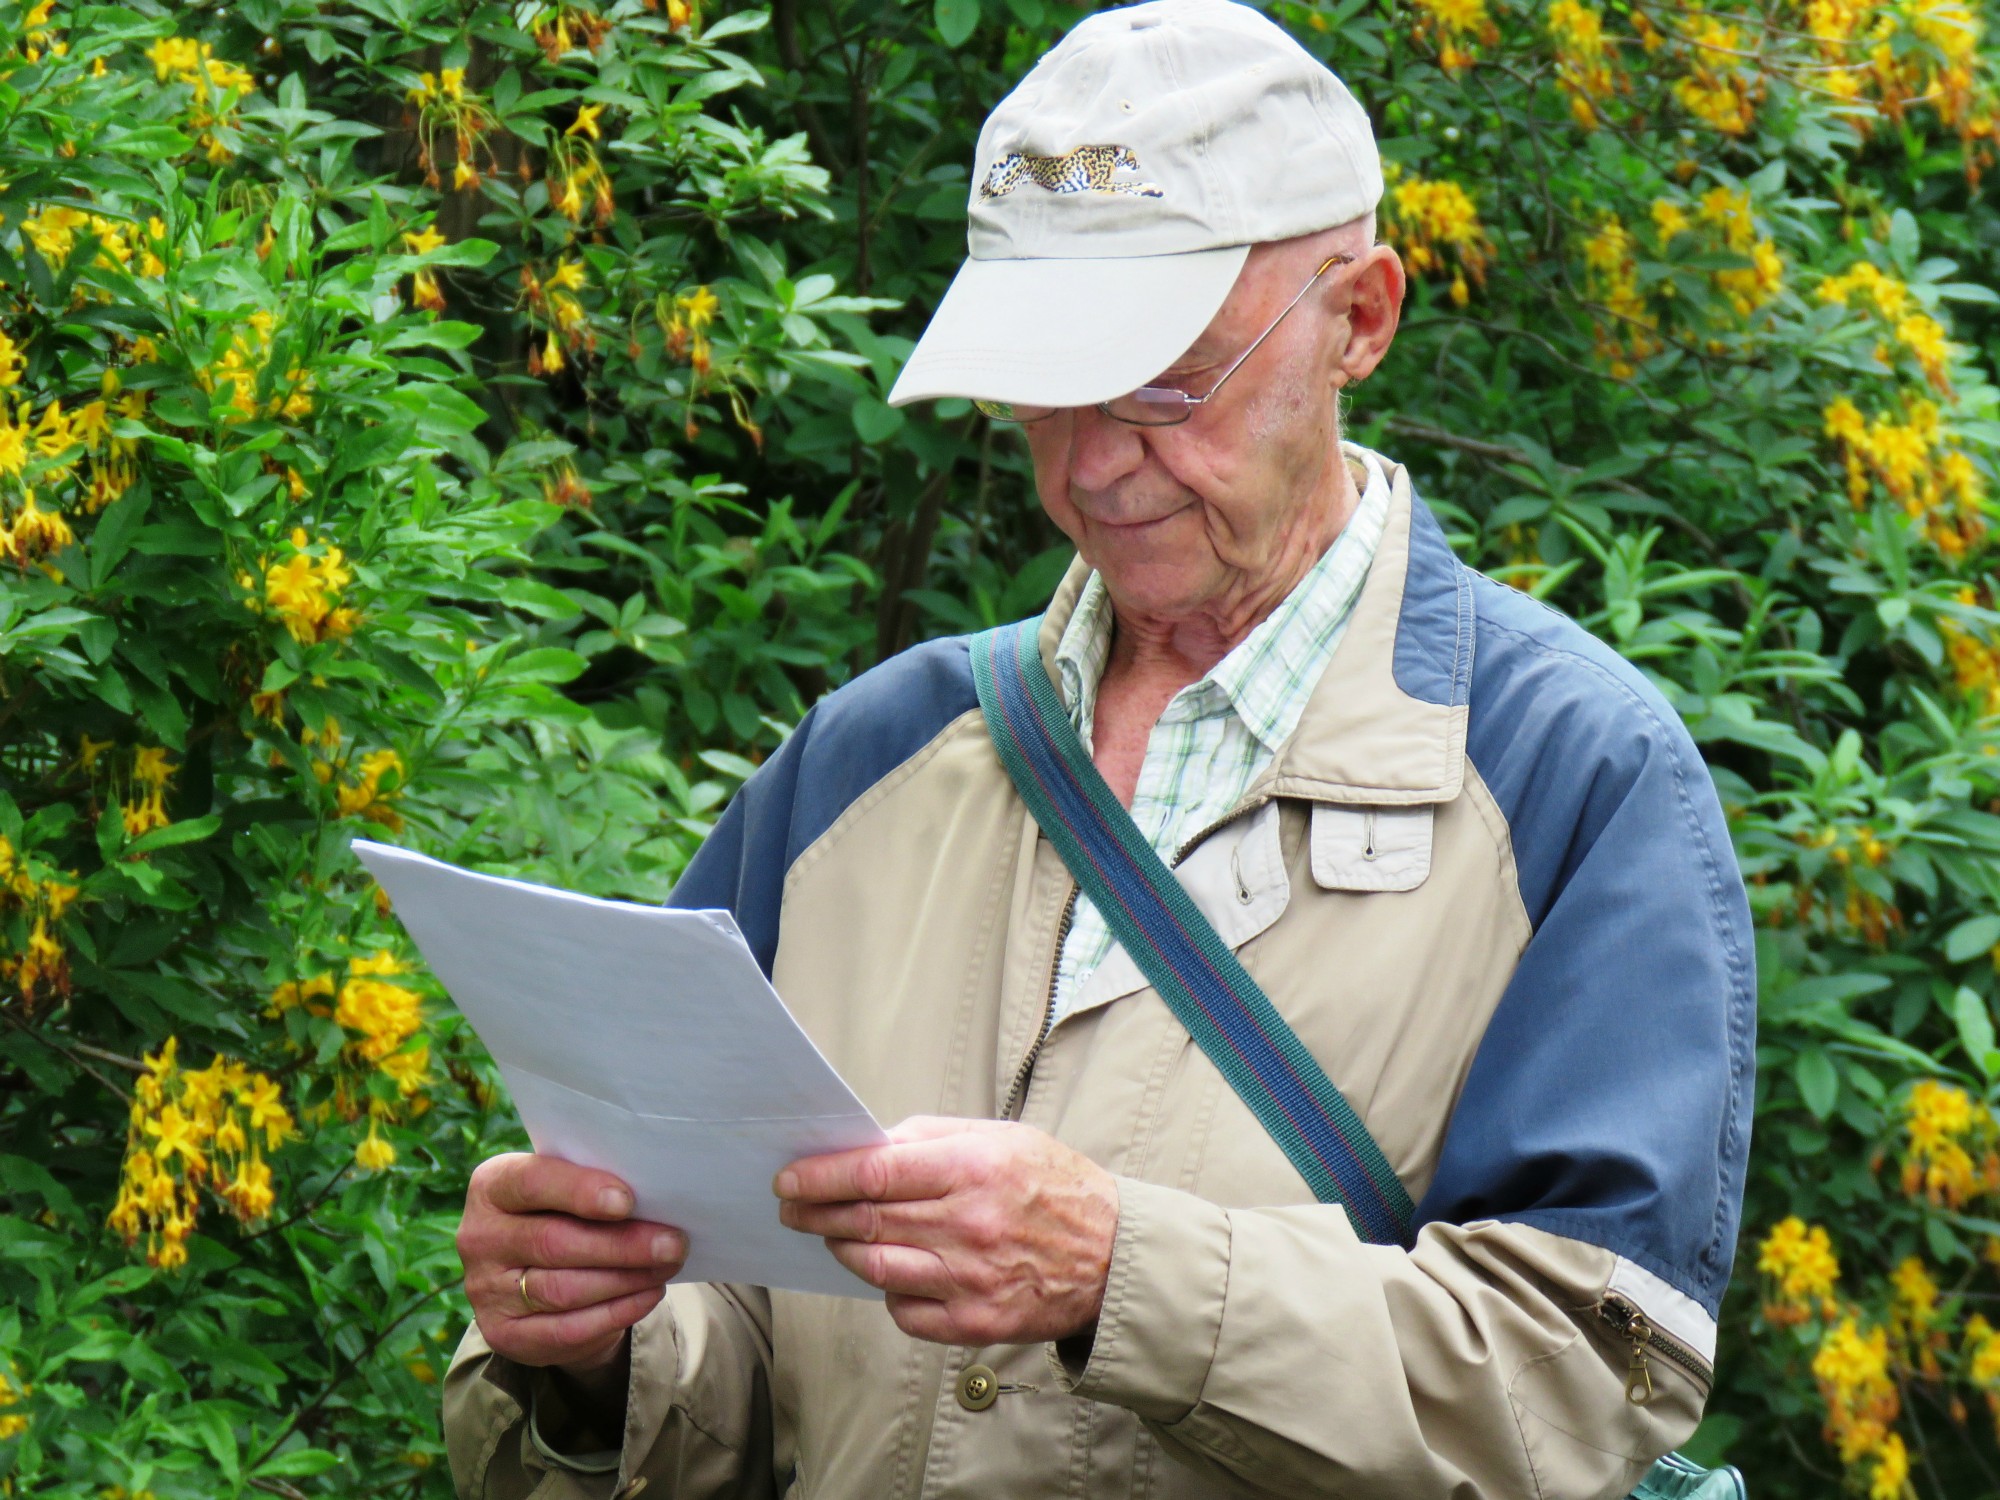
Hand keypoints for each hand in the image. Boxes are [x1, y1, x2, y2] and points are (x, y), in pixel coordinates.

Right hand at [457, 1152, 686, 1377]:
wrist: (536, 1269)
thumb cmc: (564, 1211)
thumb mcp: (567, 1188)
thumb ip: (594, 1186)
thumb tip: (656, 1195)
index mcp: (491, 1187)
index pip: (532, 1182)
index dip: (580, 1191)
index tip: (627, 1200)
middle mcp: (479, 1238)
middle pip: (554, 1242)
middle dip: (622, 1244)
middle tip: (673, 1242)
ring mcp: (484, 1291)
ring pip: (563, 1289)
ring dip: (625, 1279)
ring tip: (667, 1265)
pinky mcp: (503, 1334)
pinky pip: (566, 1329)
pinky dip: (615, 1312)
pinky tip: (648, 1294)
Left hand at [774, 1117, 1117, 1345]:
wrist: (1115, 1257)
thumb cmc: (1056, 1187)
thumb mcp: (1003, 1138)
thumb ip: (933, 1137)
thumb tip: (870, 1146)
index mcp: (974, 1168)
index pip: (874, 1173)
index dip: (821, 1176)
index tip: (790, 1178)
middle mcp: (969, 1225)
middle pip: (865, 1219)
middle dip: (816, 1212)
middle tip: (792, 1207)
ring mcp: (970, 1279)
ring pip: (875, 1267)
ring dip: (843, 1249)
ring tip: (834, 1235)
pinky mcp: (975, 1322)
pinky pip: (904, 1310)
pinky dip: (886, 1291)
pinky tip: (890, 1272)